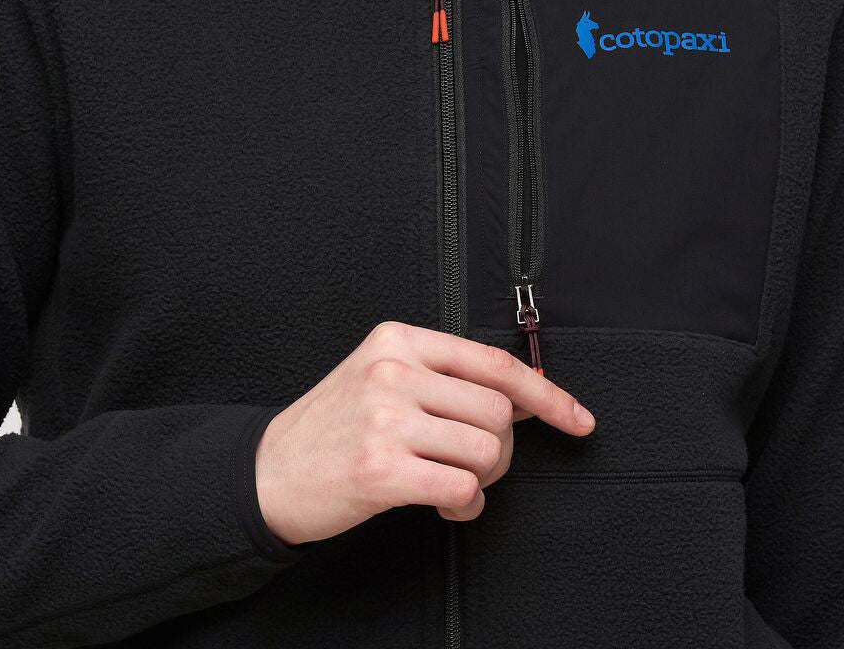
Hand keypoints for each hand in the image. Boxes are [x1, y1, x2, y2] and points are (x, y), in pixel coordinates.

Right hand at [253, 320, 595, 545]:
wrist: (266, 472)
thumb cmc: (332, 427)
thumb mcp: (382, 378)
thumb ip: (445, 378)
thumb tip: (527, 396)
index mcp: (398, 340)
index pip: (493, 362)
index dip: (547, 394)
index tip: (576, 418)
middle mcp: (393, 371)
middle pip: (499, 411)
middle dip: (501, 449)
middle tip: (472, 463)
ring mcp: (385, 419)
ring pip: (487, 450)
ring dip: (482, 479)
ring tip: (452, 484)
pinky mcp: (380, 469)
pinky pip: (461, 488)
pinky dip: (465, 504)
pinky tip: (443, 504)